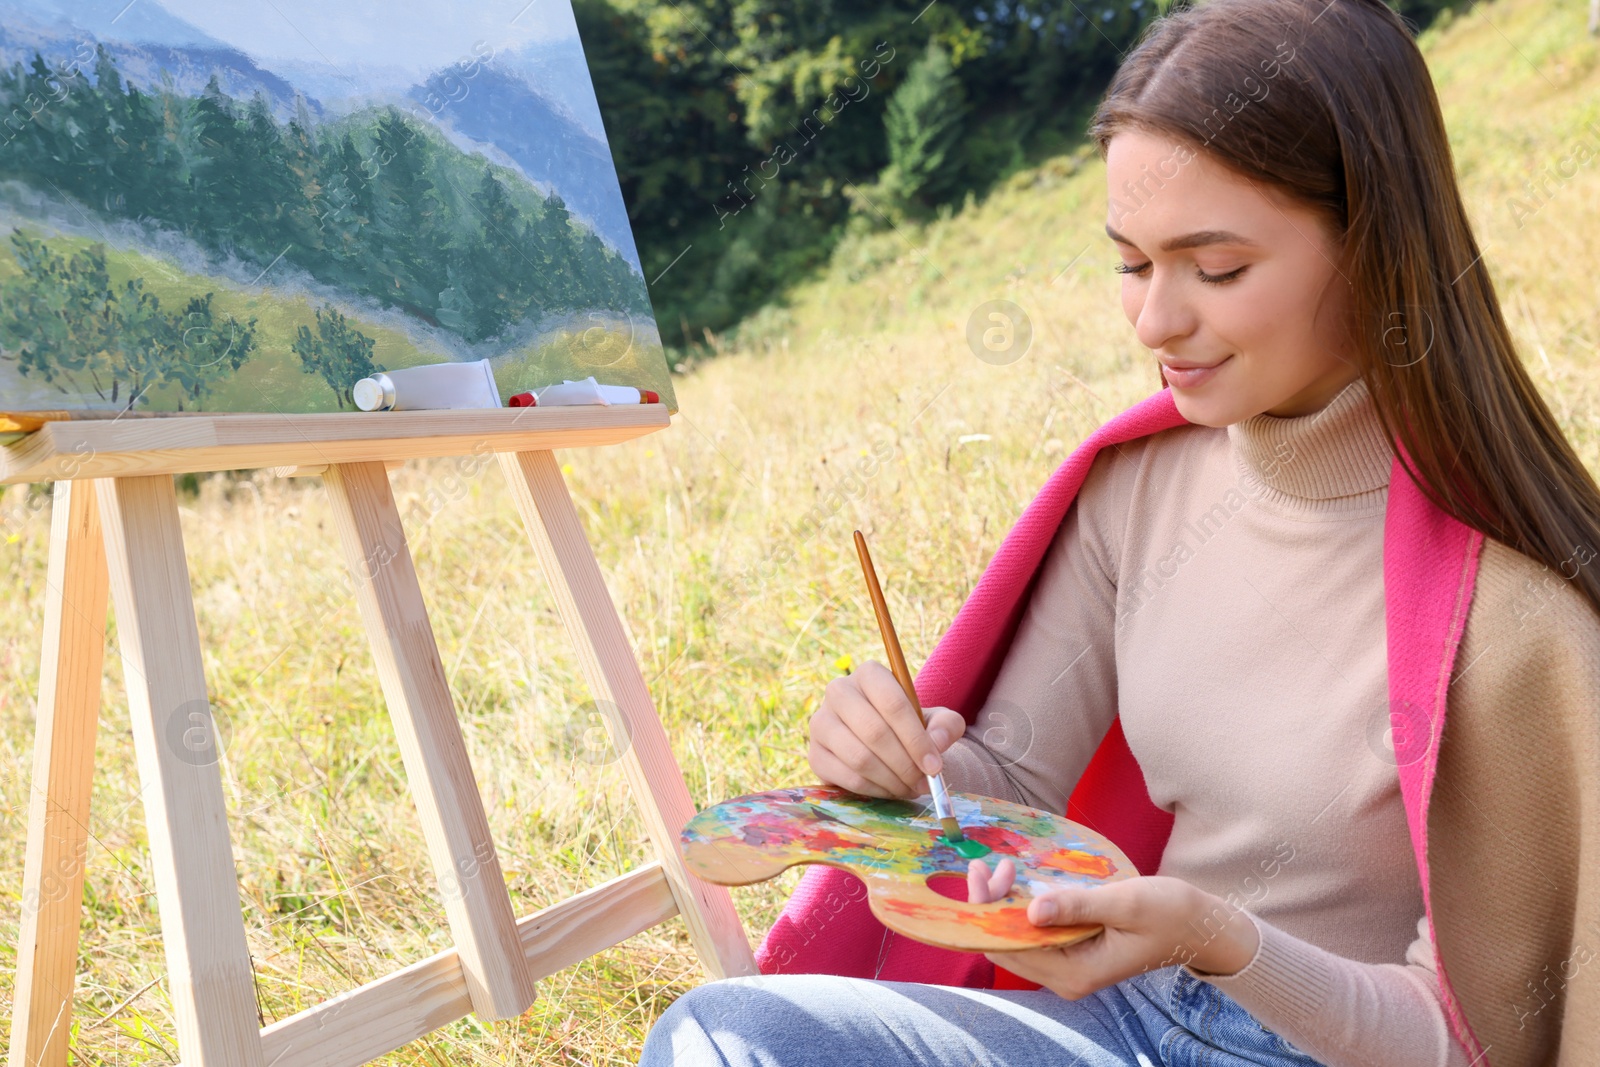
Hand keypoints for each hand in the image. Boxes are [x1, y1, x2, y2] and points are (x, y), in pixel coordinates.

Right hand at [808, 660, 966, 797]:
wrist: (880, 743)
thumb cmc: (909, 726)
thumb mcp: (936, 719)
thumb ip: (946, 725)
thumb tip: (936, 742)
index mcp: (869, 674)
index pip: (893, 703)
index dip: (916, 738)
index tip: (934, 765)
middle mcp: (838, 691)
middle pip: (874, 732)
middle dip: (905, 763)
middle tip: (924, 782)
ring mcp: (820, 723)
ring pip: (859, 757)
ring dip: (891, 780)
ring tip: (910, 788)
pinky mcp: (815, 754)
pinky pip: (847, 777)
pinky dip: (875, 790)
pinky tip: (891, 790)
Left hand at [972, 866, 1260, 998]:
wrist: (1199, 926)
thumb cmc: (1168, 912)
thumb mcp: (1125, 902)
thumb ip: (1078, 906)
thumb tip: (1032, 910)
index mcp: (1077, 972)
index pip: (1013, 947)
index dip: (990, 912)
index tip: (984, 872)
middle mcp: (1066, 978)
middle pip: (1009, 945)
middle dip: (991, 906)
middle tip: (989, 864)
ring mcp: (1068, 967)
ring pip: (1018, 938)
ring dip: (1004, 905)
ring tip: (1001, 868)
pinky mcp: (1072, 953)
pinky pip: (1034, 934)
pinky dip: (1020, 908)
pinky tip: (1017, 882)